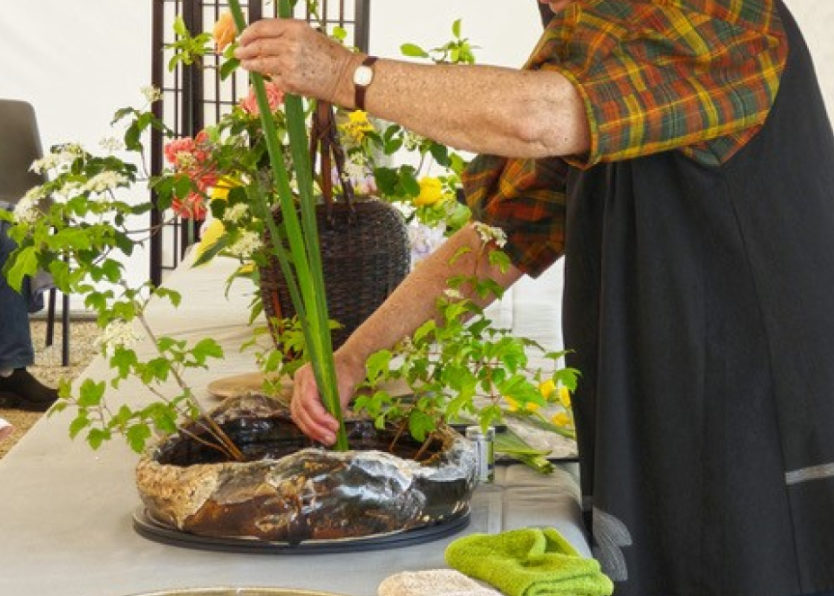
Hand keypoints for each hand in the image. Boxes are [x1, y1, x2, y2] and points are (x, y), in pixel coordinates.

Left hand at [234, 18, 358, 103]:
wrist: (346, 77)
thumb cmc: (331, 57)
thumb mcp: (310, 35)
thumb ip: (287, 35)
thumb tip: (263, 40)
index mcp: (295, 28)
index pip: (262, 27)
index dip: (249, 33)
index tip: (243, 38)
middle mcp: (289, 44)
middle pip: (257, 45)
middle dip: (244, 50)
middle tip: (238, 53)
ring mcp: (288, 64)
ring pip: (260, 63)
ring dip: (249, 64)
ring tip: (245, 65)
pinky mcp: (289, 82)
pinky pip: (274, 78)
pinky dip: (273, 78)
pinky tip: (276, 78)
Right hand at [290, 351, 364, 444]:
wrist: (349, 359)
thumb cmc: (349, 369)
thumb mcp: (347, 387)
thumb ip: (338, 405)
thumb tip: (333, 427)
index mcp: (307, 375)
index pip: (307, 401)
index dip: (320, 417)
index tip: (334, 426)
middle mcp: (299, 381)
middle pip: (300, 410)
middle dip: (315, 428)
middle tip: (331, 439)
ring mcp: (299, 388)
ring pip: (298, 415)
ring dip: (312, 430)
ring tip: (328, 440)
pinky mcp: (304, 395)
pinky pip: (302, 413)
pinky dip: (311, 425)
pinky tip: (322, 434)